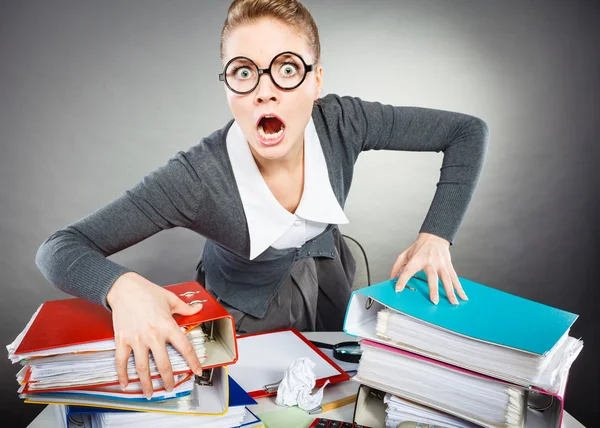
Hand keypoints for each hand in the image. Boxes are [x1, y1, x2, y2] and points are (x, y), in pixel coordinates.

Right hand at [106, 272, 203, 398]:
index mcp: (167, 325)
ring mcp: (136, 339)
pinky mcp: (122, 340)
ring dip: (146, 383)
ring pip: (143, 368)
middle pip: (164, 364)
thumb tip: (198, 309)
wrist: (123, 288)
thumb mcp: (170, 298)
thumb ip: (185, 307)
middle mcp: (153, 335)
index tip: (197, 371)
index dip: (193, 361)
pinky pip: (121, 361)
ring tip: (150, 393)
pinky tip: (126, 384)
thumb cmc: (146, 291)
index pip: (184, 348)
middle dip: (168, 379)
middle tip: (170, 388)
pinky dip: (122, 375)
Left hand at [389, 233, 467, 304]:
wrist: (434, 236)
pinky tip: (463, 297)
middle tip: (434, 301)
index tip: (398, 289)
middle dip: (434, 289)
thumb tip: (390, 280)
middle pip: (433, 276)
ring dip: (451, 291)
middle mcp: (430, 261)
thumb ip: (397, 267)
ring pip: (447, 278)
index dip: (402, 280)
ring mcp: (441, 264)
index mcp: (417, 259)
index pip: (408, 270)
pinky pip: (455, 278)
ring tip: (453, 302)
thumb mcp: (404, 254)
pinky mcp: (448, 265)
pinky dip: (460, 288)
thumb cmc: (418, 247)